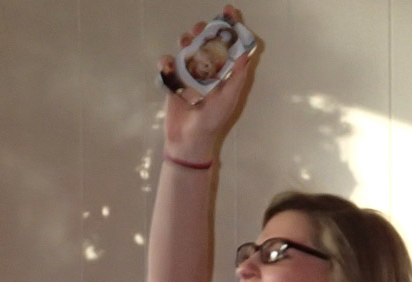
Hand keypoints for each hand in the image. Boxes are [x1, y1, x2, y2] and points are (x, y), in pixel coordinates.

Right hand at [158, 5, 254, 159]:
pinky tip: (169, 65)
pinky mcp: (173, 81)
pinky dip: (167, 61)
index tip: (227, 11)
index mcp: (226, 73)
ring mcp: (190, 74)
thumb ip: (236, 77)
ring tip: (186, 40)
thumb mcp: (229, 99)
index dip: (231, 26)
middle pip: (207, 41)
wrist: (189, 140)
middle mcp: (209, 70)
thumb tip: (245, 53)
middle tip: (200, 28)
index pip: (230, 44)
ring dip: (186, 39)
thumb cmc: (212, 121)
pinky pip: (168, 64)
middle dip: (204, 29)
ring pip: (188, 47)